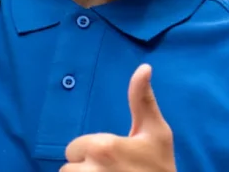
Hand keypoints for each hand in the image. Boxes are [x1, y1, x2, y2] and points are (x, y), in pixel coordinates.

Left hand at [61, 64, 175, 170]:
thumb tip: (144, 67)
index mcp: (104, 147)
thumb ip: (142, 100)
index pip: (73, 149)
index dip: (88, 154)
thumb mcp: (156, 133)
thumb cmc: (160, 167)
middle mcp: (91, 170)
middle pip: (67, 169)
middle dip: (84, 171)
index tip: (110, 160)